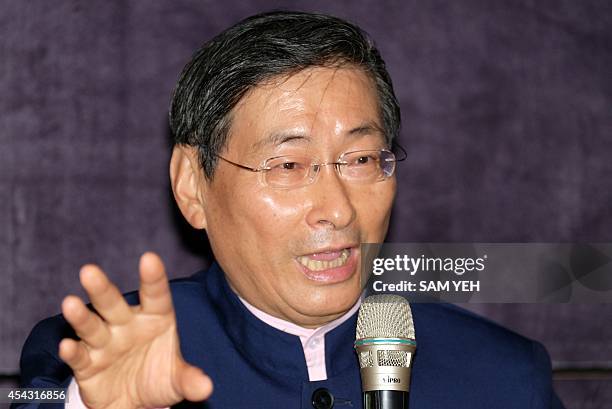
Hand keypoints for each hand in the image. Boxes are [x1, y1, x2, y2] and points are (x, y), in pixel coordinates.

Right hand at [59, 252, 212, 408]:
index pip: (156, 296)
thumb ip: (190, 379)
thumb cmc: (158, 378)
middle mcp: (127, 325)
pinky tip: (68, 346)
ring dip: (81, 317)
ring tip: (70, 303)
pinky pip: (80, 356)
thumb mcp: (177, 379)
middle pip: (113, 305)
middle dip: (102, 289)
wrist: (134, 403)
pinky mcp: (87, 365)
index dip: (153, 278)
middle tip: (89, 270)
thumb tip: (205, 387)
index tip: (150, 258)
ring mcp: (105, 344)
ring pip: (91, 326)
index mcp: (155, 318)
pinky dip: (73, 352)